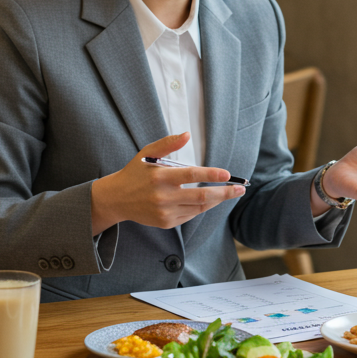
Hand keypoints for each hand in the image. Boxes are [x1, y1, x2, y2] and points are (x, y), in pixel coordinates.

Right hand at [90, 132, 245, 232]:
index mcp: (160, 177)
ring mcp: (165, 212)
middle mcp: (163, 197)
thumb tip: (187, 135)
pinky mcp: (166, 223)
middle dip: (225, 193)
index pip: (191, 175)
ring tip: (230, 193)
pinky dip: (202, 207)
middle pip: (201, 196)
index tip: (227, 174)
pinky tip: (211, 200)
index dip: (211, 175)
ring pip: (199, 207)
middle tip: (240, 188)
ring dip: (217, 200)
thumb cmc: (135, 172)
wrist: (116, 199)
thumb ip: (168, 143)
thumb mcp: (147, 153)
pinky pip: (190, 215)